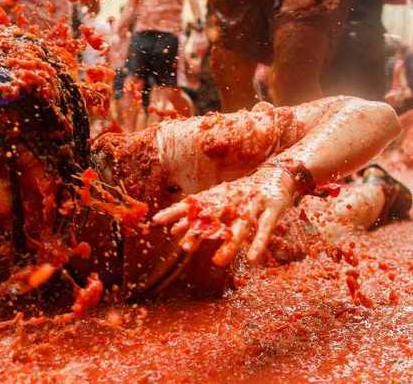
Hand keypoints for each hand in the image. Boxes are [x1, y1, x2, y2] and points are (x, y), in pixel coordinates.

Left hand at [153, 165, 295, 266]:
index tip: (157, 221)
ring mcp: (253, 202)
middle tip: (185, 247)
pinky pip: (265, 228)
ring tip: (218, 261)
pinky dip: (259, 243)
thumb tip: (173, 230)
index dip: (176, 211)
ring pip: (240, 225)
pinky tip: (252, 258)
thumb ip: (199, 215)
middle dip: (200, 230)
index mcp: (219, 195)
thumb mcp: (220, 201)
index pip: (193, 203)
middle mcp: (233, 198)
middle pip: (214, 215)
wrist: (279, 175)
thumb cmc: (243, 193)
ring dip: (229, 243)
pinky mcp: (273, 208)